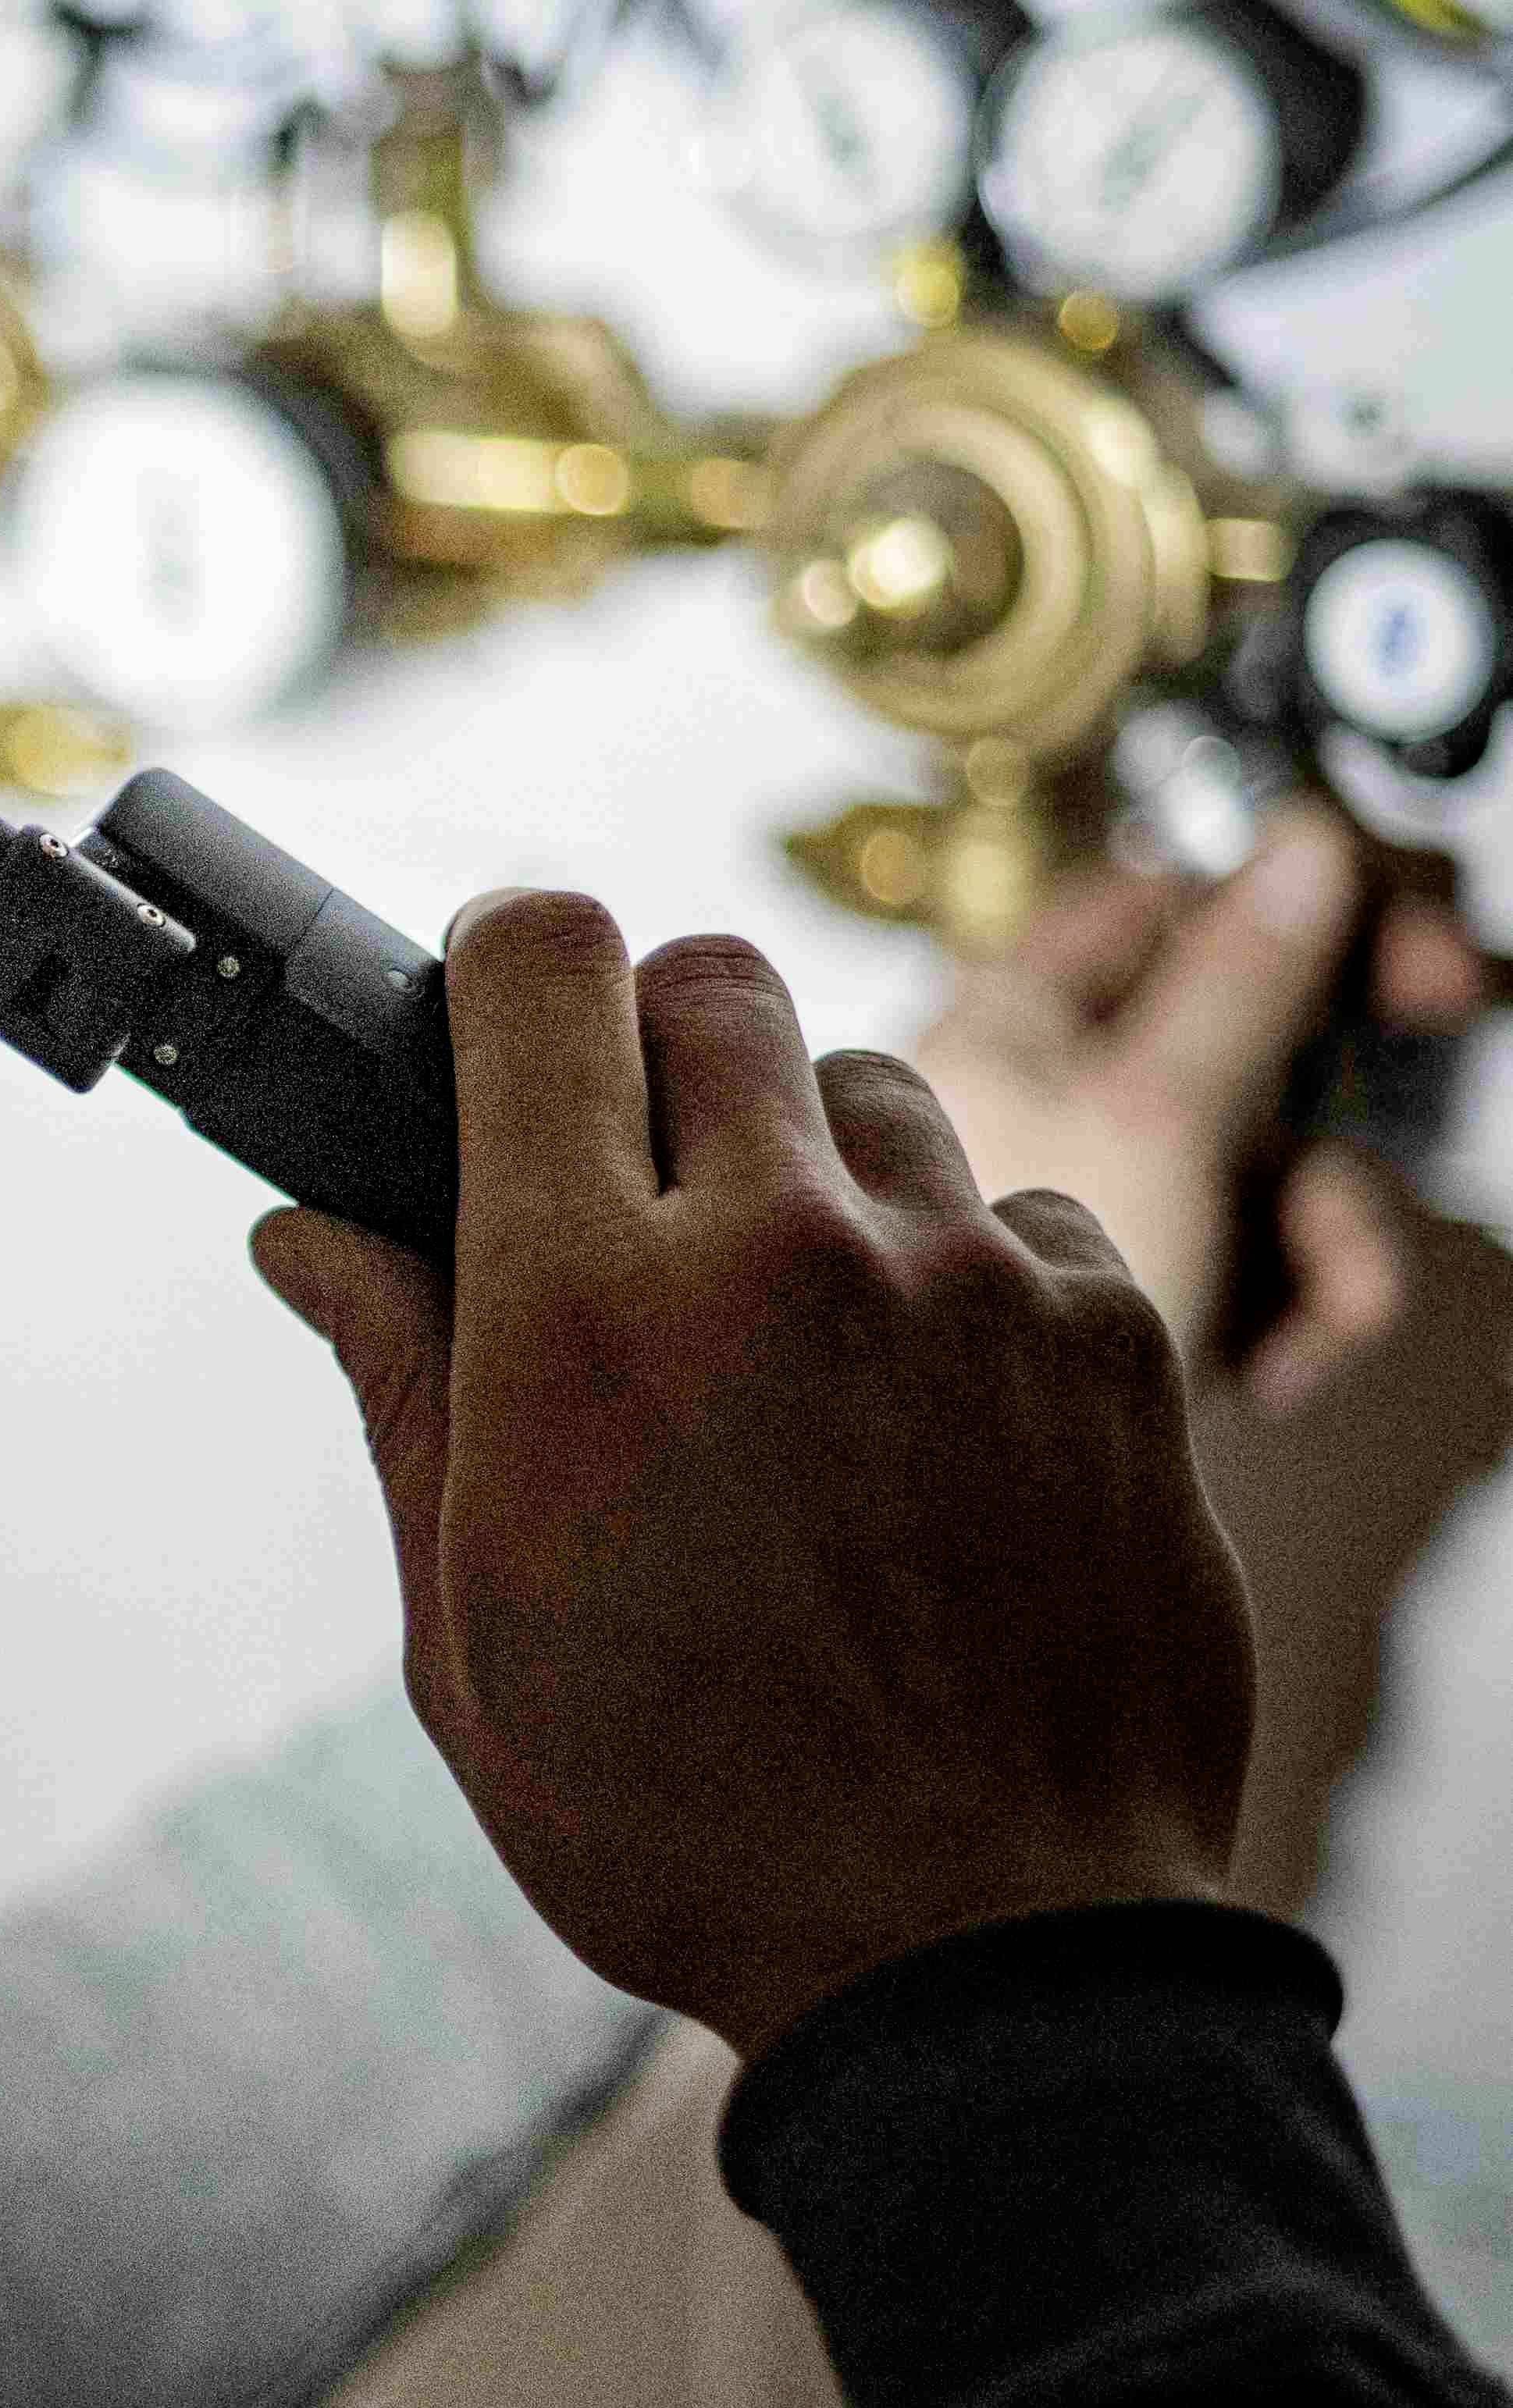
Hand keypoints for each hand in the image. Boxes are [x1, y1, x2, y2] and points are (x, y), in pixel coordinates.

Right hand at [247, 896, 1256, 2068]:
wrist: (975, 1953)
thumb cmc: (685, 1817)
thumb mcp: (471, 1630)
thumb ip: (401, 1389)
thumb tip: (305, 1234)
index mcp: (580, 1309)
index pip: (540, 968)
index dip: (510, 965)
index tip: (504, 1015)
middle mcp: (777, 1248)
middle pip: (709, 978)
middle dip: (656, 1050)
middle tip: (641, 1190)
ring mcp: (962, 1281)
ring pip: (870, 1085)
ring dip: (814, 1165)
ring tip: (796, 1331)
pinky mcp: (1112, 1331)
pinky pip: (1015, 1212)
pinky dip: (962, 1275)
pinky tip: (928, 1418)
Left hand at [906, 808, 1485, 1419]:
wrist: (964, 1560)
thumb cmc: (984, 1345)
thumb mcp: (1148, 1125)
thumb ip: (1235, 984)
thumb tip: (1304, 847)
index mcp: (1008, 1024)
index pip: (1166, 896)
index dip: (1289, 890)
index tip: (1388, 912)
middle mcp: (1049, 1101)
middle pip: (1243, 1017)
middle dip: (1346, 1046)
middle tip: (1444, 1004)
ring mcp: (1103, 1202)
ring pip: (1271, 1147)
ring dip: (1332, 1219)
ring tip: (1331, 1303)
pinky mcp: (1143, 1298)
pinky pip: (1254, 1255)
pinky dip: (1292, 1304)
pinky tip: (1273, 1375)